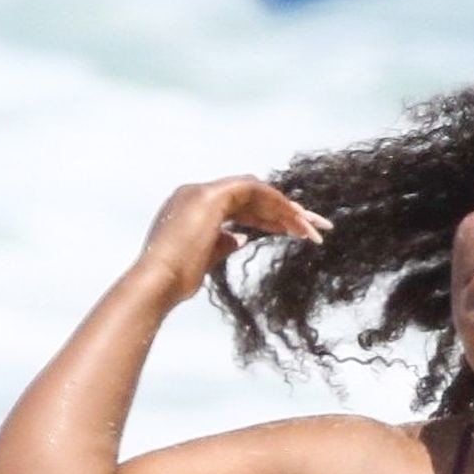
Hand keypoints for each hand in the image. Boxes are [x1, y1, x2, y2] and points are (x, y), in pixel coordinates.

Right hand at [133, 175, 332, 306]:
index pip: (238, 206)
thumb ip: (222, 244)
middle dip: (284, 211)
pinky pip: (254, 191)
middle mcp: (196, 193)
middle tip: (315, 228)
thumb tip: (241, 238)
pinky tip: (297, 220)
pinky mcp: (211, 197)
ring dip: (286, 209)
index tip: (292, 232)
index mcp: (192, 207)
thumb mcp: (204, 260)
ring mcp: (202, 192)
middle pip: (251, 196)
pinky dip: (277, 204)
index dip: (267, 218)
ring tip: (313, 230)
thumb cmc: (174, 282)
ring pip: (256, 191)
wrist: (157, 282)